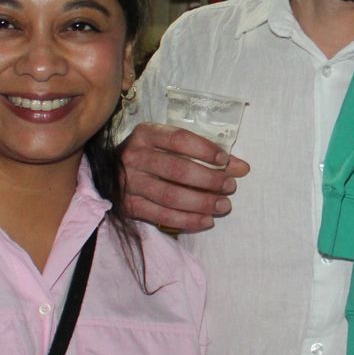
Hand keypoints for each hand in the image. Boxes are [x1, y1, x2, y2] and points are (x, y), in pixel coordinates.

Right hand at [120, 123, 248, 231]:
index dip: (205, 150)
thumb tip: (242, 167)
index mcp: (146, 134)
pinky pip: (161, 215)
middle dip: (209, 180)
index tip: (225, 160)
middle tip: (230, 186)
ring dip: (201, 202)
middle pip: (177, 169)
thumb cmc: (152, 155)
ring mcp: (128, 182)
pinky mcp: (128, 205)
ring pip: (170, 195)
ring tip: (223, 205)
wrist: (111, 173)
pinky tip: (206, 220)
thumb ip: (205, 153)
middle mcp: (134, 156)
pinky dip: (187, 220)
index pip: (179, 139)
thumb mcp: (172, 146)